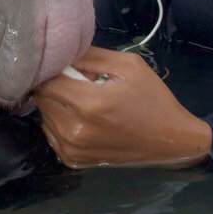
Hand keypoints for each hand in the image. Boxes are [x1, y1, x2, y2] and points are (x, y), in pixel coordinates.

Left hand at [33, 46, 211, 168]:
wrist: (171, 140)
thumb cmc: (152, 99)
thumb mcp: (128, 65)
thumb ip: (91, 55)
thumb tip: (62, 52)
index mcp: (87, 103)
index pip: (45, 81)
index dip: (52, 69)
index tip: (65, 66)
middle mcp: (73, 129)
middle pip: (41, 98)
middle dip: (55, 85)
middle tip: (79, 83)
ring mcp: (71, 149)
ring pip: (44, 116)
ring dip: (57, 105)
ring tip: (83, 102)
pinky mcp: (72, 160)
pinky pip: (51, 134)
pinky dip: (60, 123)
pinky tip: (82, 119)